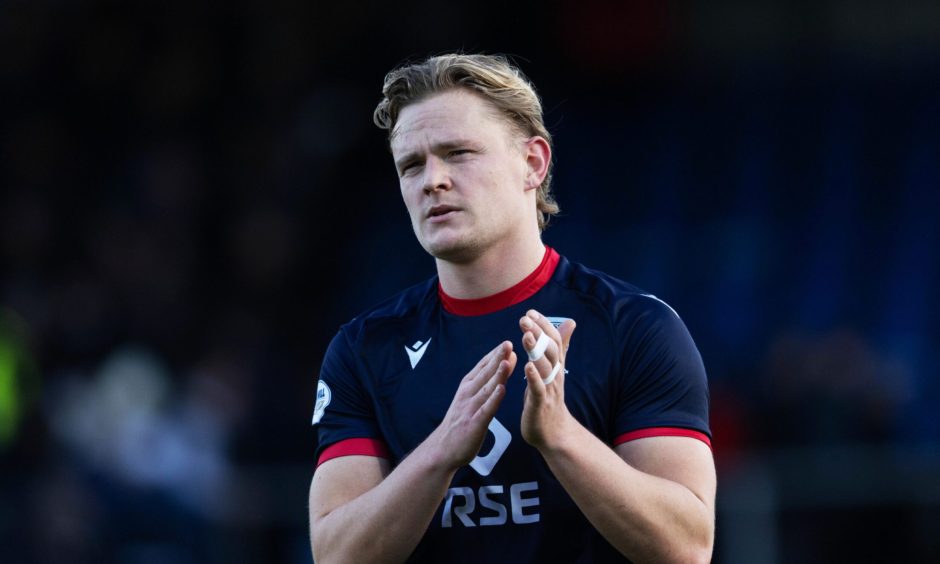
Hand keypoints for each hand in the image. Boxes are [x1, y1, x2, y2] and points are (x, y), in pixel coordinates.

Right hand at [428, 341, 516, 469]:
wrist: (442, 450)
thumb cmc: (460, 423)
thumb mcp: (469, 399)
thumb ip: (485, 384)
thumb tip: (500, 365)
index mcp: (467, 388)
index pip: (482, 368)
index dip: (494, 355)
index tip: (507, 342)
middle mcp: (467, 395)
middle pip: (485, 374)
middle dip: (497, 358)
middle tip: (509, 343)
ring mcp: (470, 409)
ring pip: (486, 388)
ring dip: (497, 374)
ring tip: (507, 360)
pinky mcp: (474, 424)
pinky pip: (486, 410)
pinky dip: (494, 399)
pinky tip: (502, 389)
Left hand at [518, 310, 576, 449]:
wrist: (554, 433)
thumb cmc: (550, 398)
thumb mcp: (554, 369)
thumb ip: (561, 346)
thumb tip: (571, 322)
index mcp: (556, 365)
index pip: (553, 340)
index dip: (543, 325)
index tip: (530, 312)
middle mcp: (555, 375)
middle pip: (550, 350)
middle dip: (538, 333)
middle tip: (525, 318)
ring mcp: (549, 389)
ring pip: (544, 367)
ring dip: (536, 350)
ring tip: (526, 336)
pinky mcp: (540, 404)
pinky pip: (538, 389)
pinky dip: (534, 377)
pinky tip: (527, 366)